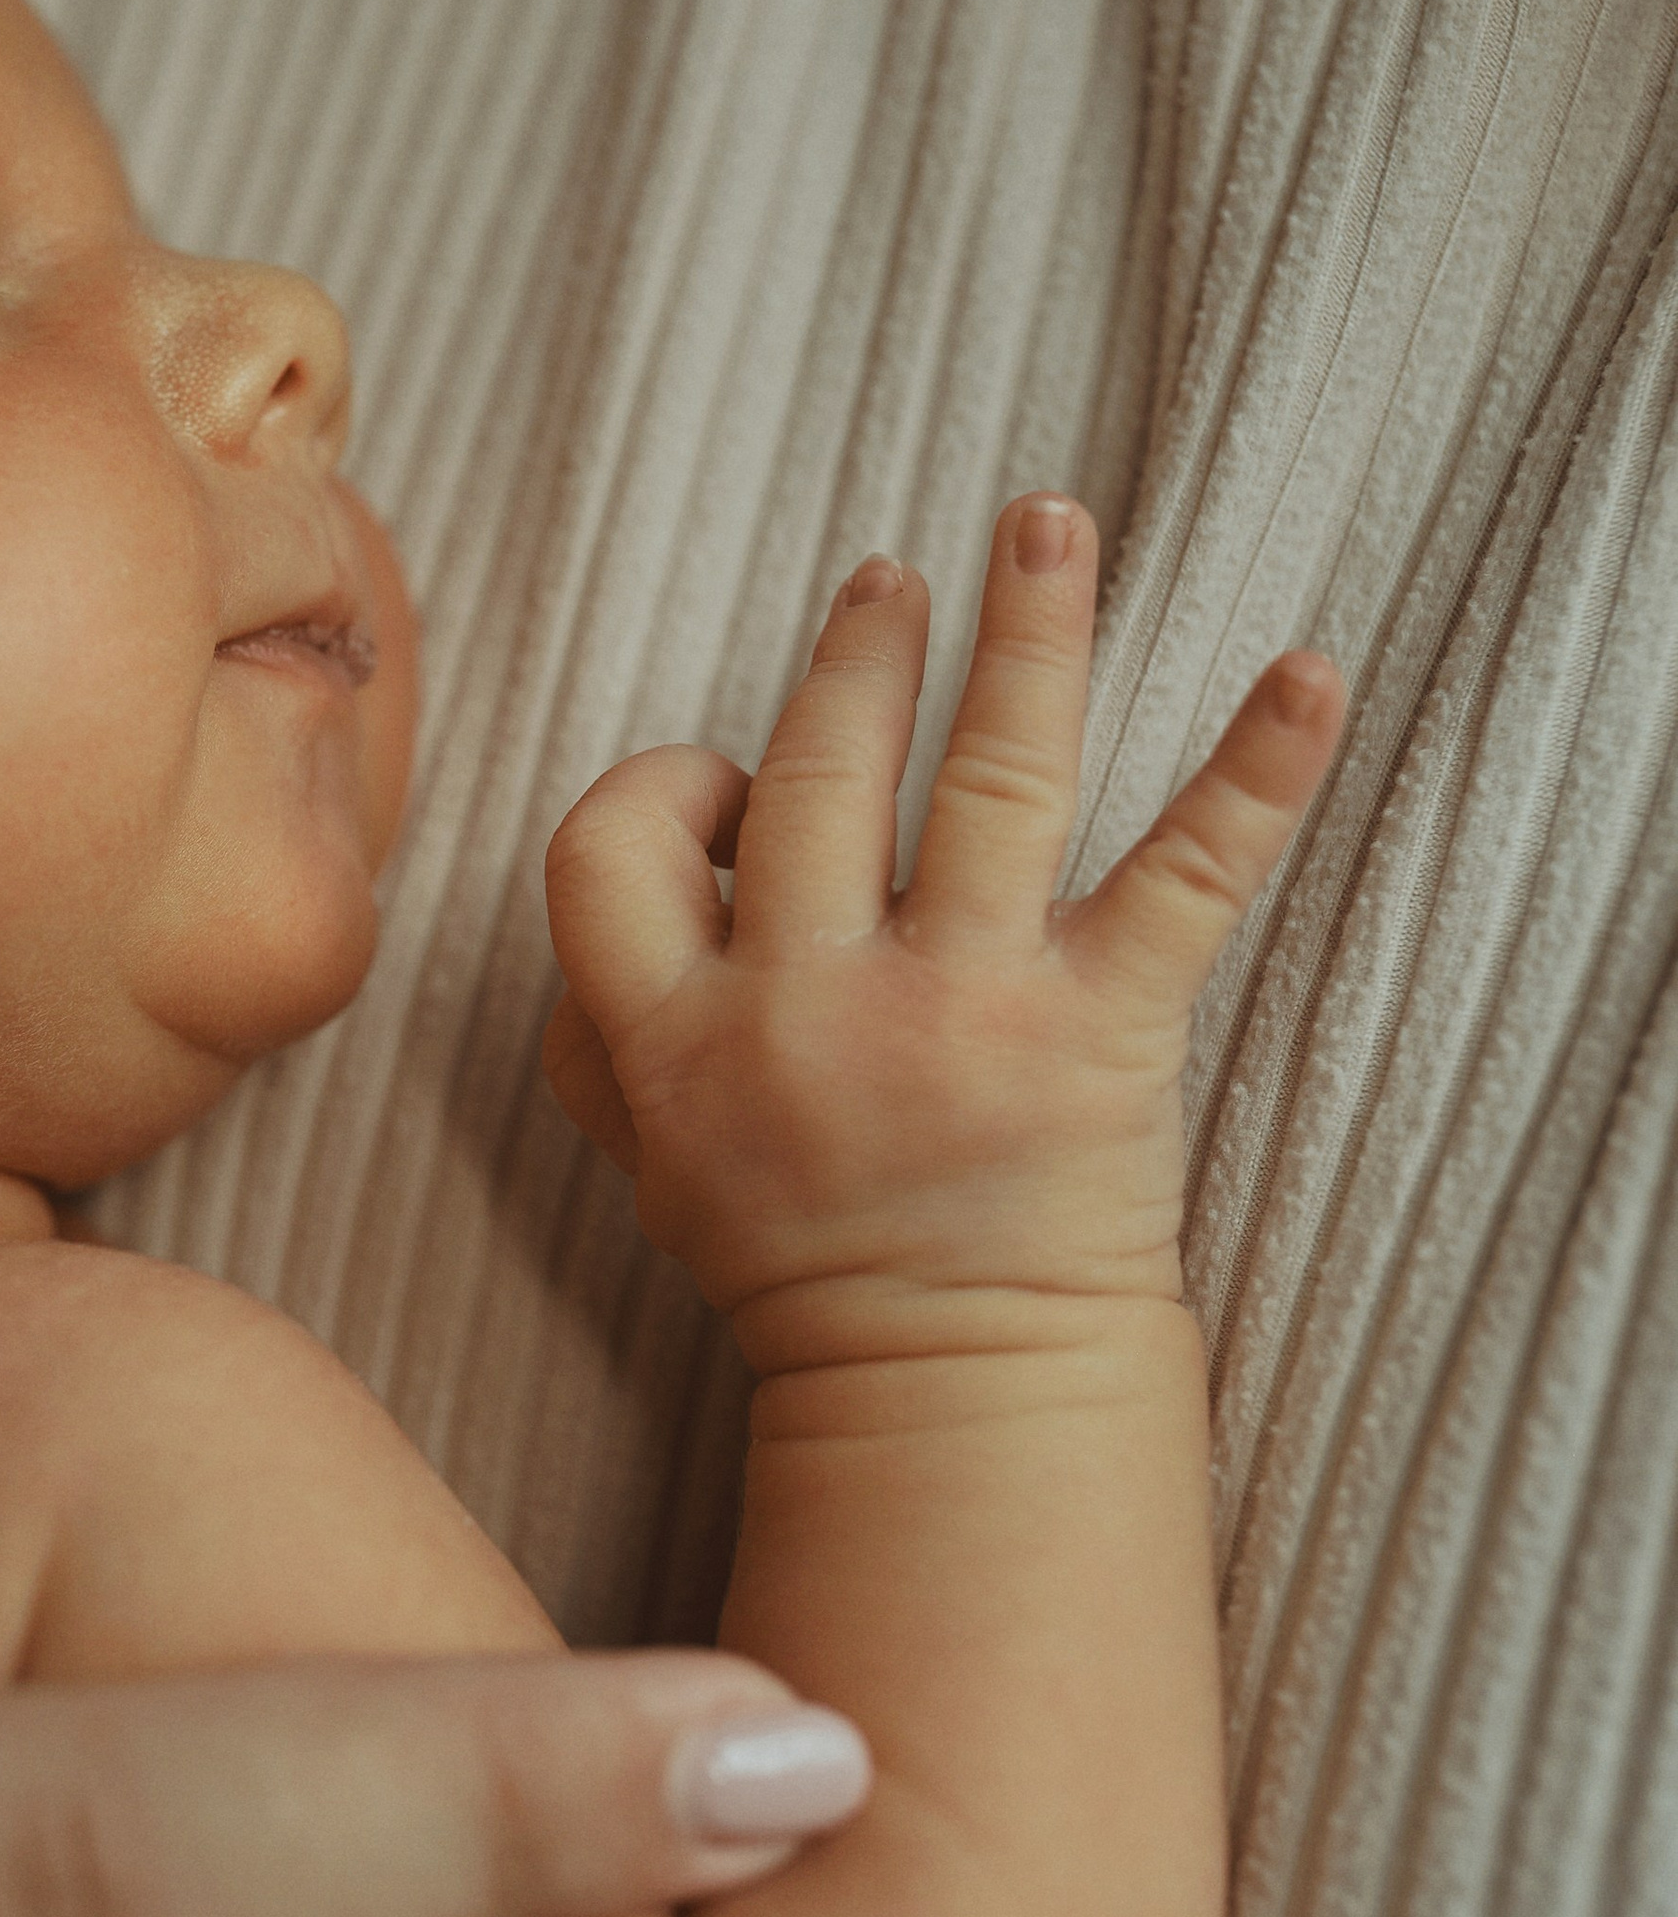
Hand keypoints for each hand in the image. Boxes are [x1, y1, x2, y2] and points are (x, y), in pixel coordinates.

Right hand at [542, 498, 1343, 1368]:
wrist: (949, 1395)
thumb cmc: (798, 1258)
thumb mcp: (644, 1160)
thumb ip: (603, 1025)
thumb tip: (636, 866)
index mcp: (675, 1039)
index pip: (613, 846)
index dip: (665, 789)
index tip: (733, 790)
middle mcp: (808, 1010)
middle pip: (815, 775)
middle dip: (858, 656)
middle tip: (893, 582)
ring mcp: (960, 1016)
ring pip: (987, 778)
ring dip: (1026, 631)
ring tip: (1049, 521)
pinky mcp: (1099, 1037)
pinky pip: (1185, 879)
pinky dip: (1258, 770)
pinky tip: (1314, 674)